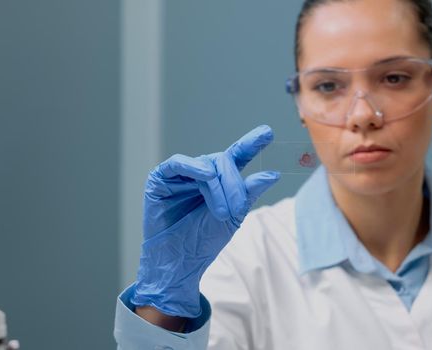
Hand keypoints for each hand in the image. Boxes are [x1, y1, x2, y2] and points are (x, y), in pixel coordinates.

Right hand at [131, 125, 279, 317]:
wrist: (179, 265)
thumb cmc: (203, 242)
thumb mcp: (234, 216)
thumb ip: (249, 193)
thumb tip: (272, 174)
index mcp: (219, 181)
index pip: (237, 156)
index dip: (251, 144)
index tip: (268, 133)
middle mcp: (200, 174)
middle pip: (223, 161)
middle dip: (234, 184)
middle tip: (237, 209)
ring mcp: (179, 175)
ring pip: (205, 165)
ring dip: (218, 187)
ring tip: (223, 212)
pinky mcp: (159, 179)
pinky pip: (177, 163)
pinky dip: (193, 167)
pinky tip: (206, 175)